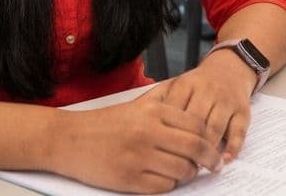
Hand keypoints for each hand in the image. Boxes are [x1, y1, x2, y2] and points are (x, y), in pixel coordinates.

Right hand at [49, 84, 221, 192]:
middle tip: (215, 165)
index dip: (210, 138)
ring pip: (180, 169)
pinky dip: (170, 184)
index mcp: (154, 111)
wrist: (70, 139)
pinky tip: (169, 179)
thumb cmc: (107, 122)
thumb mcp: (139, 103)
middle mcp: (149, 132)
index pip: (196, 125)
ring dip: (190, 174)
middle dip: (209, 159)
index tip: (215, 147)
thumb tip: (194, 104)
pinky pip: (162, 186)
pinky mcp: (128, 179)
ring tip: (189, 172)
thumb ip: (166, 99)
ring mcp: (139, 157)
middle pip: (193, 147)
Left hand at [155, 50, 255, 162]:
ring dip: (207, 150)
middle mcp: (207, 90)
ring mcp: (226, 100)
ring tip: (199, 166)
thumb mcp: (179, 87)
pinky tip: (224, 159)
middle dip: (187, 146)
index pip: (174, 113)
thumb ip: (164, 105)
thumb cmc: (198, 86)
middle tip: (180, 164)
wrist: (229, 69)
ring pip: (215, 128)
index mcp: (186, 84)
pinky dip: (232, 147)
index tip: (162, 152)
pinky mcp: (243, 110)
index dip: (168, 135)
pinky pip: (239, 131)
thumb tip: (149, 134)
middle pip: (195, 122)